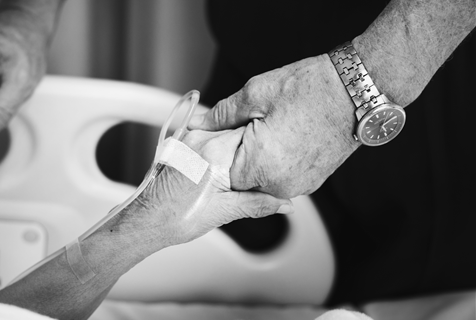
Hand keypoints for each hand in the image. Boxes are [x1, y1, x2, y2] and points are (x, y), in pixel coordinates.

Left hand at [118, 128, 293, 246]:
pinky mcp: (184, 145)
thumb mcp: (224, 212)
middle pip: (240, 134)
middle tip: (258, 175)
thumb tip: (284, 203)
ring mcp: (191, 140)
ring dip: (237, 152)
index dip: (266, 149)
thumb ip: (258, 203)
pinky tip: (221, 173)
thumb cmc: (176, 218)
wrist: (147, 220)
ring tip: (236, 178)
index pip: (253, 137)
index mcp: (215, 152)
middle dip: (253, 151)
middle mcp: (201, 140)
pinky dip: (223, 152)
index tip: (274, 164)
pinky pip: (212, 140)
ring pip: (227, 136)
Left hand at [189, 55, 360, 198]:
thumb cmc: (310, 89)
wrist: (357, 91)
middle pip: (241, 180)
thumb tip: (199, 124)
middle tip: (249, 125)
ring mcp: (299, 186)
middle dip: (237, 155)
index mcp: (260, 167)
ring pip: (262, 179)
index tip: (224, 133)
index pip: (220, 175)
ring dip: (258, 158)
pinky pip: (281, 177)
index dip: (218, 152)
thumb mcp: (255, 94)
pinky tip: (284, 136)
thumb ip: (221, 115)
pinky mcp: (312, 181)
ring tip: (271, 127)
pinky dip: (276, 161)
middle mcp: (280, 185)